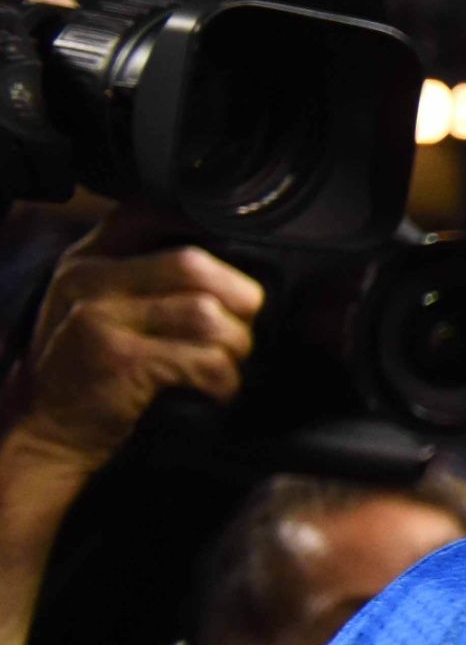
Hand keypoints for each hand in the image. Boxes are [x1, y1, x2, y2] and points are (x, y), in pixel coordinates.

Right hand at [1, 204, 260, 479]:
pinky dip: (224, 379)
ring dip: (235, 345)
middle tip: (242, 328)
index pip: (152, 214)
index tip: (234, 269)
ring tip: (227, 363)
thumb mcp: (96, 305)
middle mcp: (89, 279)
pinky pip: (203, 360)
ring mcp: (101, 319)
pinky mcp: (121, 361)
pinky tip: (215, 389)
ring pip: (206, 314)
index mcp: (88, 259)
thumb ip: (141, 274)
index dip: (208, 233)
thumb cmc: (87, 370)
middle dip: (239, 299)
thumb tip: (224, 260)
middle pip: (195, 264)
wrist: (44, 431)